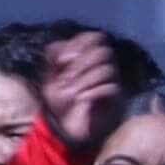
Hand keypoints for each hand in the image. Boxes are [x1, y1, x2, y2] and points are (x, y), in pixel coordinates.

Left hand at [35, 28, 123, 146]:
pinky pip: (111, 88)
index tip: (61, 61)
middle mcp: (104, 66)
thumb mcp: (50, 74)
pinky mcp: (115, 101)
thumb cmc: (58, 99)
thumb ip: (55, 54)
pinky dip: (92, 92)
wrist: (63, 127)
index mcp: (89, 56)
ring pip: (107, 69)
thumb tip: (66, 52)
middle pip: (103, 52)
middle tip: (65, 79)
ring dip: (84, 79)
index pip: (95, 37)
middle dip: (81, 64)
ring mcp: (111, 82)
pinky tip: (80, 99)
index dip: (79, 44)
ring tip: (68, 93)